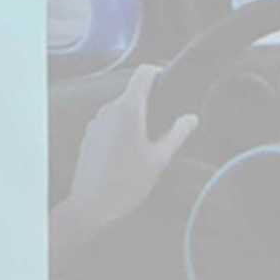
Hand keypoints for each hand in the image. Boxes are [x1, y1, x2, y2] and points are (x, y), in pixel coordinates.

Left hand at [56, 64, 198, 245]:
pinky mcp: (88, 137)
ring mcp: (95, 123)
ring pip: (120, 110)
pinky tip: (128, 157)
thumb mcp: (160, 159)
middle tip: (165, 126)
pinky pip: (109, 125)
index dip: (159, 73)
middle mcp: (108, 110)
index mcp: (128, 109)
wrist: (89, 206)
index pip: (143, 73)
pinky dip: (120, 132)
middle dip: (150, 104)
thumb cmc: (126, 183)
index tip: (169, 86)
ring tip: (147, 146)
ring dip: (135, 120)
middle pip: (133, 93)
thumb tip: (191, 118)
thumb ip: (178, 133)